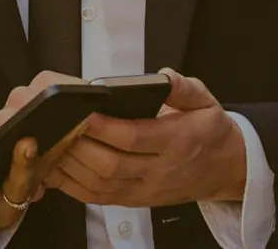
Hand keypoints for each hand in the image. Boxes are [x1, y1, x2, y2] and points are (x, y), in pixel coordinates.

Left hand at [44, 68, 247, 206]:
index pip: (135, 137)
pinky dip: (74, 186)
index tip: (82, 111)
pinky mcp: (136, 200)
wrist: (227, 170)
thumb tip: (163, 76)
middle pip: (113, 164)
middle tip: (56, 125)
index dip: (105, 127)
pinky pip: (100, 198)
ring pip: (102, 185)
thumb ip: (184, 88)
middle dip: (80, 146)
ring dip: (72, 166)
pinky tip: (58, 167)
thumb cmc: (210, 132)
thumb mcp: (206, 102)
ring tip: (51, 143)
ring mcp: (146, 189)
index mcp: (177, 142)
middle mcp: (160, 170)